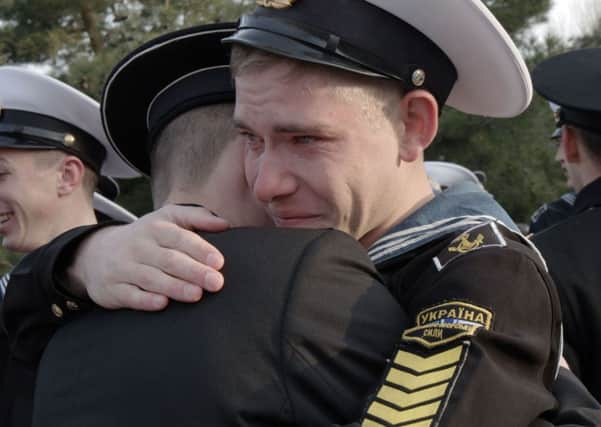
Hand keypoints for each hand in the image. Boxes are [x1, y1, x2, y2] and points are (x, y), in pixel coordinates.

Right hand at [66, 204, 228, 309]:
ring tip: (197, 295)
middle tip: (216, 283)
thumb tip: (226, 224)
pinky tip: (162, 304)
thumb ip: (197, 217)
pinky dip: (145, 300)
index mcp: (155, 228)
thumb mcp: (168, 219)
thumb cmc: (146, 237)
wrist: (97, 253)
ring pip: (151, 278)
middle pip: (169, 259)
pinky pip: (130, 295)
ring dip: (175, 287)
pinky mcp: (113, 288)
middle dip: (194, 271)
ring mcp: (124, 268)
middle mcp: (139, 246)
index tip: (219, 262)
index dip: (199, 249)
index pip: (179, 237)